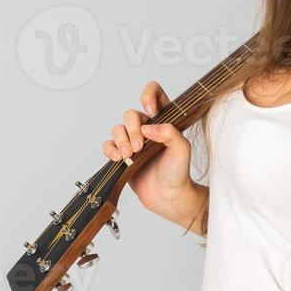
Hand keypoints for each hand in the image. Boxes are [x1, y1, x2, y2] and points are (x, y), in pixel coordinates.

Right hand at [102, 80, 195, 212]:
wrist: (168, 197)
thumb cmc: (178, 172)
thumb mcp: (182, 150)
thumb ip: (170, 134)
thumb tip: (149, 127)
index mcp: (164, 120)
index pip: (155, 94)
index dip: (149, 95)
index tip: (150, 111)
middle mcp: (148, 128)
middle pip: (130, 114)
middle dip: (132, 130)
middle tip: (140, 147)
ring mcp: (133, 141)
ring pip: (118, 129)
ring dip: (121, 141)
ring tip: (129, 156)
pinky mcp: (122, 155)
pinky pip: (108, 145)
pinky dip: (110, 149)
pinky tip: (118, 158)